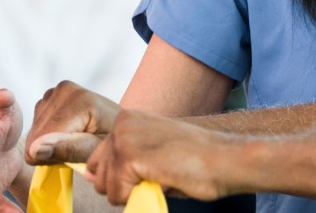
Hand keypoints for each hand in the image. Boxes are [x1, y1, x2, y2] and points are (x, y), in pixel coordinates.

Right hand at [26, 80, 121, 164]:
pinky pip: (37, 121)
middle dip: (50, 148)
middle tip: (75, 149)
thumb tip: (35, 150)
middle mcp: (65, 90)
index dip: (49, 157)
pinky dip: (48, 132)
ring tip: (73, 141)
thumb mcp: (95, 151)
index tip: (68, 160)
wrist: (119, 125)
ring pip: (35, 128)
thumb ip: (67, 150)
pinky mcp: (53, 94)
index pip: (43, 136)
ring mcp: (58, 90)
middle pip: (37, 132)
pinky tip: (66, 133)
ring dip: (49, 141)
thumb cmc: (111, 140)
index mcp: (80, 101)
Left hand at [85, 110, 239, 204]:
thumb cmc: (196, 160)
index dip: (121, 176)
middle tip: (157, 175)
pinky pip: (118, 195)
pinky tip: (163, 179)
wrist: (226, 159)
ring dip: (132, 192)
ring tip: (162, 176)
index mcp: (128, 119)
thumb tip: (89, 176)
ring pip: (106, 187)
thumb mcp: (151, 155)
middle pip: (97, 174)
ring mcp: (124, 138)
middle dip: (121, 185)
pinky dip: (138, 197)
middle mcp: (122, 123)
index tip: (149, 170)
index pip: (98, 160)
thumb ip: (121, 162)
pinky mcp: (129, 157)